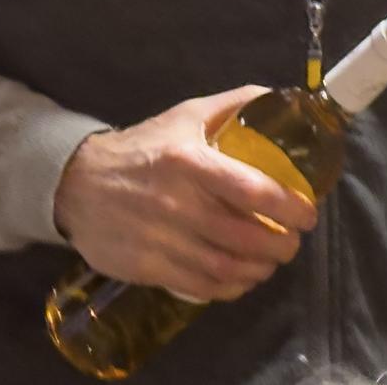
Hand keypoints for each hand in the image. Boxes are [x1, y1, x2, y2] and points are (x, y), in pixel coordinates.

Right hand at [53, 86, 317, 301]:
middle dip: (280, 245)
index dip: (289, 207)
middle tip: (293, 241)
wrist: (78, 183)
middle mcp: (178, 205)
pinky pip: (199, 287)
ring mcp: (161, 240)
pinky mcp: (147, 268)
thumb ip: (235, 104)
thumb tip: (281, 98)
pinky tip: (242, 279)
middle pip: (243, 237)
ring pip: (224, 268)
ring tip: (272, 261)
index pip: (252, 190)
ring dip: (258, 270)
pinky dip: (229, 288)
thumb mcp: (188, 114)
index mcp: (191, 163)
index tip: (308, 213)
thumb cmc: (144, 146)